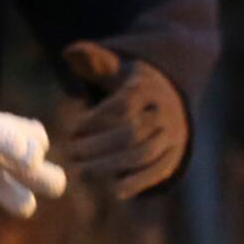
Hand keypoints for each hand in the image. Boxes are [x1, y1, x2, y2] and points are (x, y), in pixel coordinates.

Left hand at [59, 41, 189, 197]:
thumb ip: (93, 60)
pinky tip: (113, 191)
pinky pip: (158, 171)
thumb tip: (69, 53)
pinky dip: (138, 183)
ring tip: (81, 172)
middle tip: (70, 154)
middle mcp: (164, 112)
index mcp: (147, 88)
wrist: (174, 97)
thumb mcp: (115, 66)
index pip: (123, 106)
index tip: (71, 128)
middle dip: (97, 146)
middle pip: (131, 133)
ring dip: (110, 166)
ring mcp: (172, 135)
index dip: (95, 119)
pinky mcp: (175, 155)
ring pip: (144, 154)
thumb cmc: (132, 82)